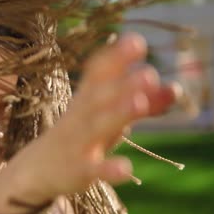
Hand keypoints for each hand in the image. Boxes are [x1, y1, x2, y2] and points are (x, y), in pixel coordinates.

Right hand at [13, 33, 178, 200]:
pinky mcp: (78, 171)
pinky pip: (93, 170)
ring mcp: (77, 143)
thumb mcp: (107, 116)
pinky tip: (126, 168)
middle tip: (149, 73)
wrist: (38, 169)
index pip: (97, 73)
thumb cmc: (80, 135)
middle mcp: (80, 116)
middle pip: (99, 97)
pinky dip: (109, 169)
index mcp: (86, 98)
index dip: (115, 58)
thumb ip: (141, 102)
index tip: (136, 42)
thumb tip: (175, 88)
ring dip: (117, 114)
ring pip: (96, 127)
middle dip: (123, 84)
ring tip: (140, 103)